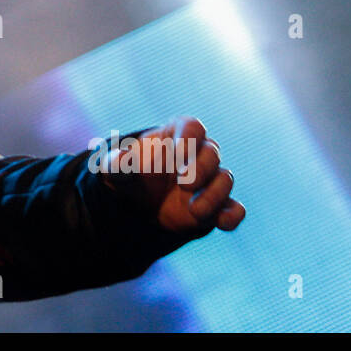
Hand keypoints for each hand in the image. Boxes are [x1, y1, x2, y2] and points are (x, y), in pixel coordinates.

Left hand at [99, 116, 244, 238]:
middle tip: (184, 183)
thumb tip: (120, 159)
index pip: (192, 127)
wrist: (140, 205)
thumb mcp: (116, 170)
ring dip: (213, 195)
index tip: (177, 154)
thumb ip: (116, 164)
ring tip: (193, 210)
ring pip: (226, 179)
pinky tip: (220, 222)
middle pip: (212, 152)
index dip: (188, 138)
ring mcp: (210, 181)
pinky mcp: (217, 206)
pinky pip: (235, 208)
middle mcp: (198, 154)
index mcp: (176, 136)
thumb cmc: (131, 175)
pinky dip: (232, 216)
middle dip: (201, 167)